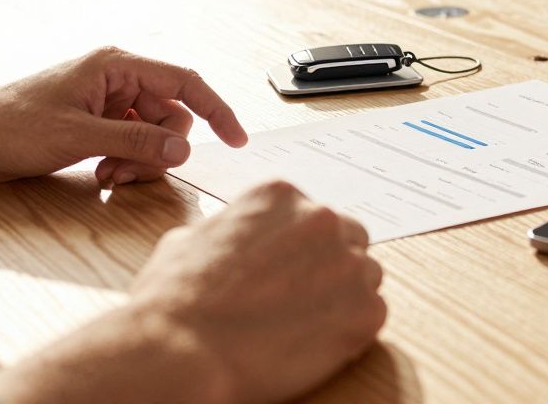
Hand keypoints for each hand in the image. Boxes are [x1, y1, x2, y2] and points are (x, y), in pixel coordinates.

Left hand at [0, 47, 247, 185]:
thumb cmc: (10, 126)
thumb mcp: (79, 136)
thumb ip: (136, 140)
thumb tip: (182, 151)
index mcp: (117, 65)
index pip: (185, 83)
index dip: (217, 110)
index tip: (237, 139)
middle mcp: (118, 79)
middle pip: (173, 116)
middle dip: (160, 149)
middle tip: (128, 173)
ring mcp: (108, 101)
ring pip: (155, 134)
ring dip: (141, 160)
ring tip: (108, 176)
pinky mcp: (98, 122)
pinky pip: (134, 142)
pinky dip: (126, 162)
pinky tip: (101, 173)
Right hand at [0, 181, 386, 403]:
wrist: (181, 352)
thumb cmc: (174, 301)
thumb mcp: (188, 240)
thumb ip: (226, 229)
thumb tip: (228, 235)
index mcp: (281, 195)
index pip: (312, 215)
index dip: (302, 247)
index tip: (288, 270)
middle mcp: (323, 219)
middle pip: (348, 238)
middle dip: (330, 265)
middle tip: (301, 298)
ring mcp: (349, 264)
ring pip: (365, 275)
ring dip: (344, 296)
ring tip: (305, 325)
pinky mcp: (365, 311)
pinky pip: (373, 314)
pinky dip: (352, 329)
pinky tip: (317, 343)